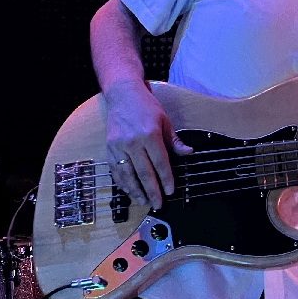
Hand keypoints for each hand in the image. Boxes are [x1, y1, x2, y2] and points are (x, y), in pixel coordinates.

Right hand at [104, 80, 193, 208]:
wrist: (123, 95)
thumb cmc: (146, 107)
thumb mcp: (165, 121)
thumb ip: (175, 141)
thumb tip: (188, 153)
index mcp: (150, 134)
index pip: (160, 163)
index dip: (166, 179)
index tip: (170, 191)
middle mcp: (133, 142)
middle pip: (144, 173)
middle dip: (152, 191)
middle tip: (158, 203)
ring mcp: (118, 146)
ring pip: (128, 175)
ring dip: (136, 191)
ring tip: (144, 201)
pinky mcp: (109, 149)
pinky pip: (116, 171)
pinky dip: (122, 183)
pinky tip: (129, 191)